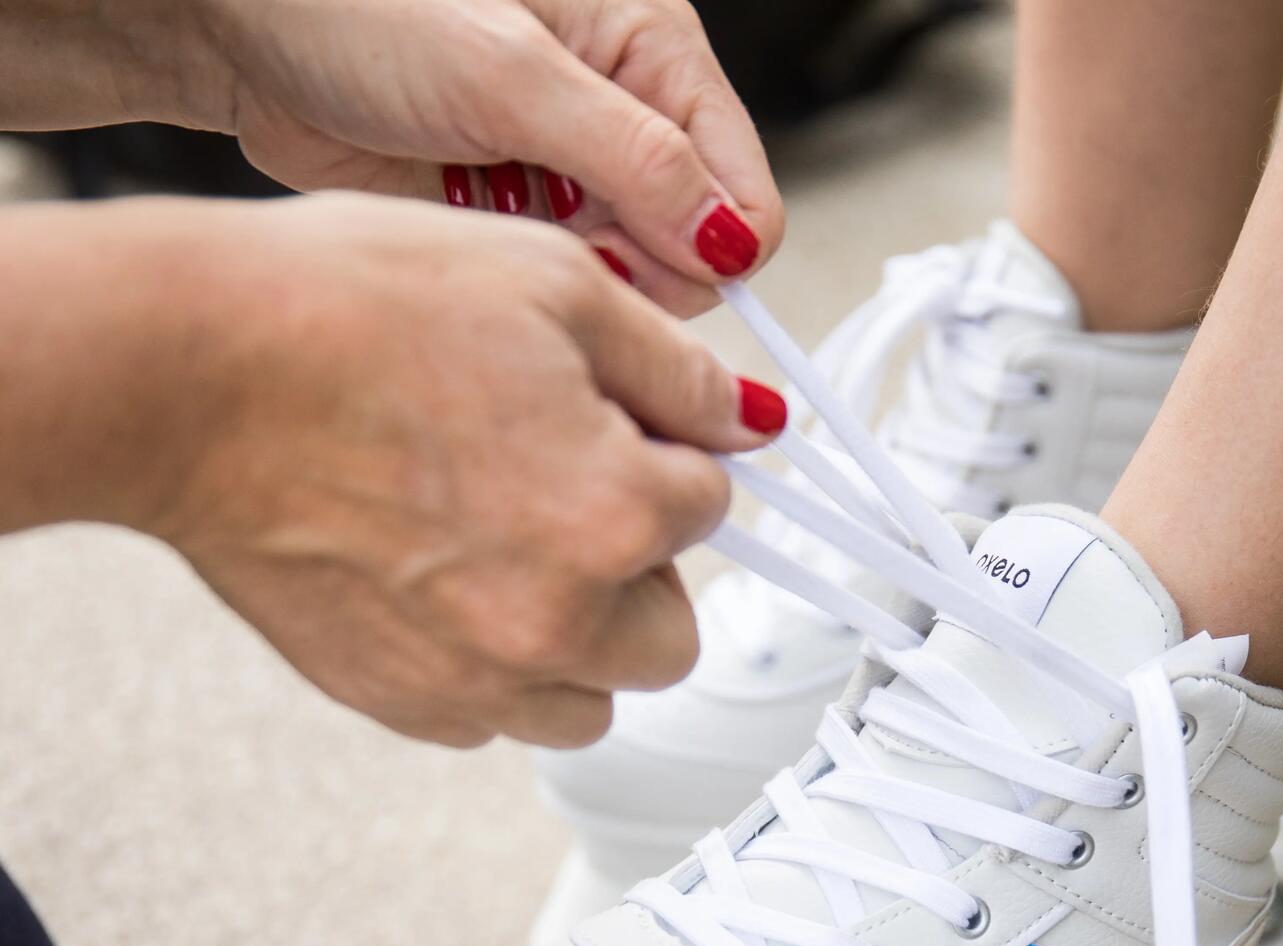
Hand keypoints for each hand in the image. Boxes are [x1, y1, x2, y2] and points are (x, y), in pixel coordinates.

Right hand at [134, 194, 783, 746]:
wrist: (188, 376)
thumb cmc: (351, 311)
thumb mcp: (551, 287)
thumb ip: (673, 371)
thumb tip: (750, 424)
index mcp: (616, 517)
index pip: (711, 509)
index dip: (665, 457)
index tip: (612, 429)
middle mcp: (561, 622)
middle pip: (670, 636)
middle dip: (643, 574)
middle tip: (569, 498)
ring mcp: (480, 679)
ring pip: (589, 702)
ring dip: (577, 641)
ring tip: (502, 549)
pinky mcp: (406, 706)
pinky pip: (494, 718)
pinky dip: (490, 669)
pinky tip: (437, 582)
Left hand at [202, 0, 783, 312]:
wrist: (240, 23)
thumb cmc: (355, 1)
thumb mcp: (507, 72)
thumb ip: (634, 159)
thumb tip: (731, 237)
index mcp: (648, 44)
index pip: (741, 184)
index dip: (714, 244)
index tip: (650, 265)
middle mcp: (622, 108)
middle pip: (692, 244)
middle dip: (637, 263)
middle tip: (556, 236)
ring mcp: (570, 165)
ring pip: (629, 272)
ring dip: (578, 272)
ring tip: (501, 220)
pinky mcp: (518, 209)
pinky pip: (563, 279)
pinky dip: (531, 277)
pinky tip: (479, 236)